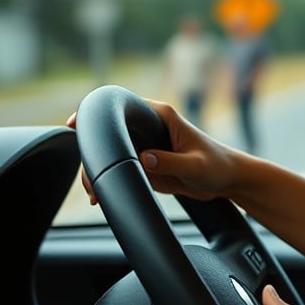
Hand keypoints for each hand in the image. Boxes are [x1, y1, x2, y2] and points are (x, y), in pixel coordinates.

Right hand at [66, 98, 242, 202]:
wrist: (227, 180)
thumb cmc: (218, 165)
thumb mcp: (196, 166)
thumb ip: (170, 162)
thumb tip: (144, 158)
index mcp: (161, 115)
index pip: (121, 106)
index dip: (96, 113)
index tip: (77, 125)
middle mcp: (149, 127)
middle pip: (109, 133)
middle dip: (94, 154)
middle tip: (90, 181)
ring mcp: (144, 145)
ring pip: (111, 153)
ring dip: (98, 171)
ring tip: (95, 194)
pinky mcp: (144, 163)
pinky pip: (120, 169)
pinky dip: (107, 181)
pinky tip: (100, 198)